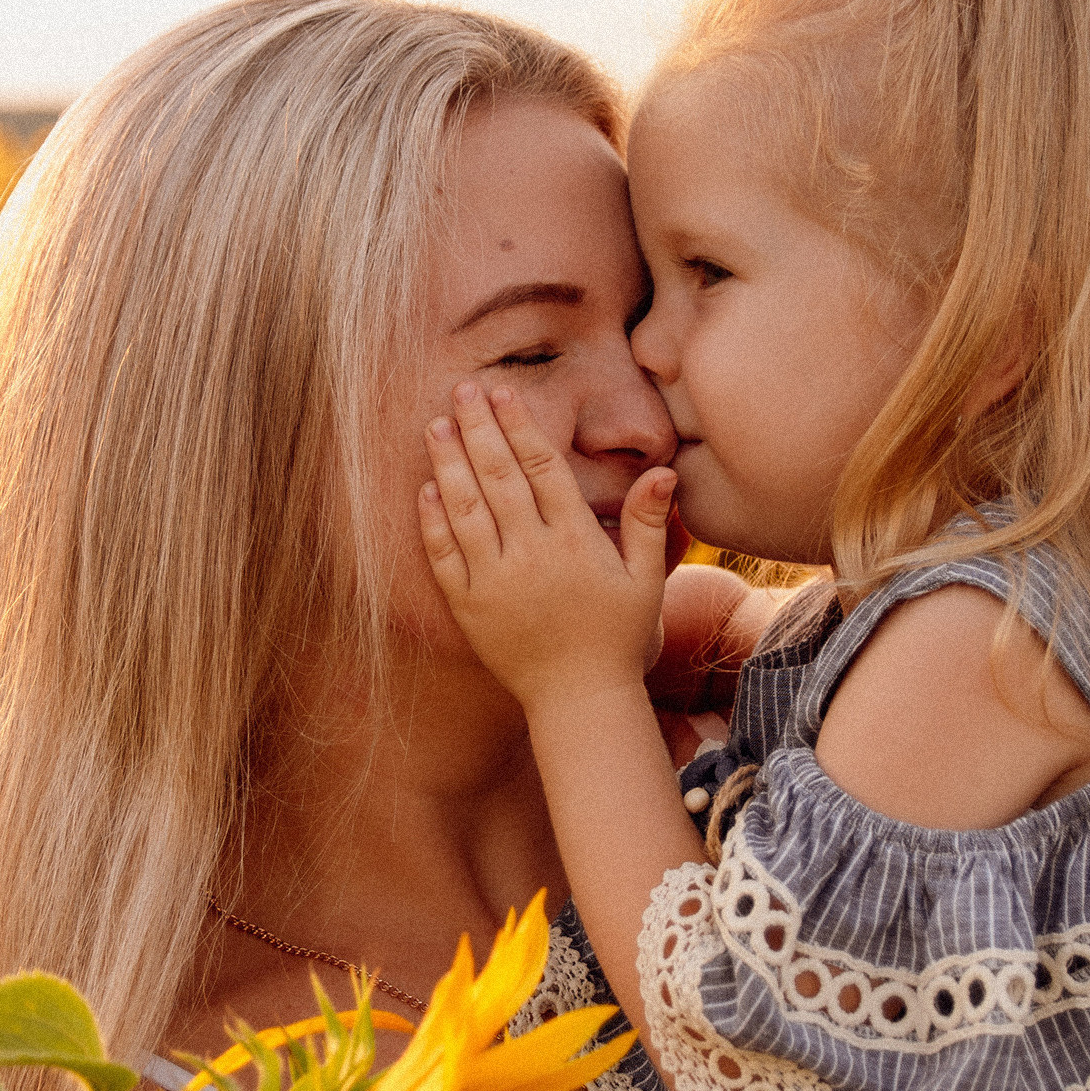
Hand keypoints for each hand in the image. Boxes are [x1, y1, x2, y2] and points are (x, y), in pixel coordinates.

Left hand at [420, 379, 675, 715]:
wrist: (579, 700)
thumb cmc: (618, 639)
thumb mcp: (646, 581)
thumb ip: (651, 523)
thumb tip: (664, 469)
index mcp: (575, 542)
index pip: (541, 469)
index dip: (519, 426)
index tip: (501, 392)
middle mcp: (531, 556)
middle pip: (498, 478)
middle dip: (477, 429)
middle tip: (460, 390)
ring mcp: (495, 583)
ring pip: (465, 510)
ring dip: (447, 464)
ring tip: (434, 426)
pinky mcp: (469, 609)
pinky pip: (445, 557)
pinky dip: (433, 522)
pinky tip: (425, 489)